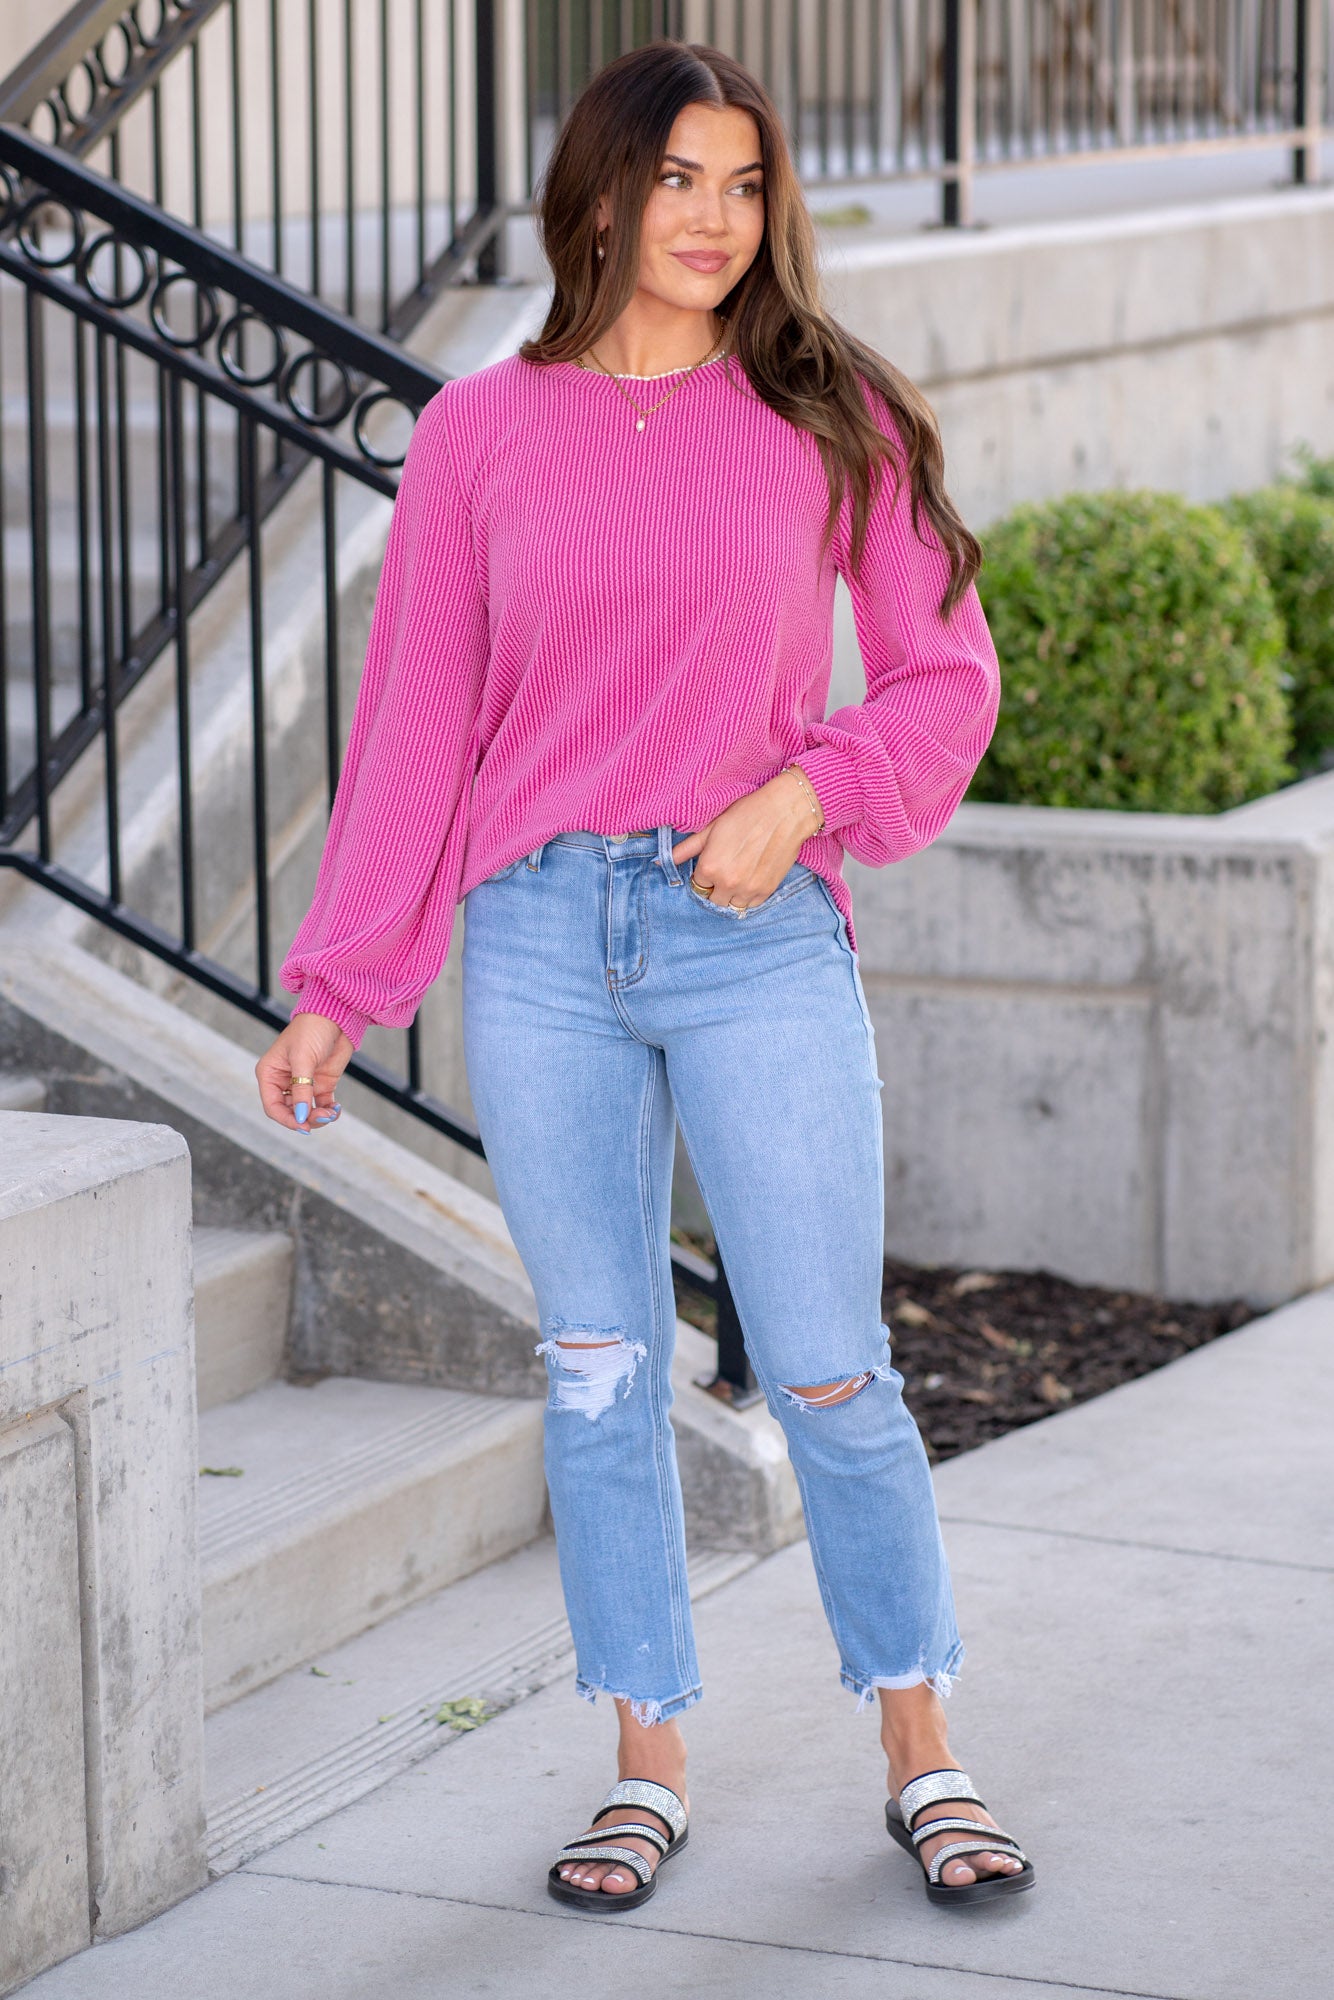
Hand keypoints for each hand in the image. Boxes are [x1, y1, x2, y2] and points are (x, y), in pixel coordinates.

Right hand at [255, 1013, 354, 1133]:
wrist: (336, 1016)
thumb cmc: (311, 1030)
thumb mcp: (303, 1059)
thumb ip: (301, 1089)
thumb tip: (301, 1116)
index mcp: (270, 1074)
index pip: (272, 1106)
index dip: (287, 1119)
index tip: (303, 1125)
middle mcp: (284, 1082)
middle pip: (290, 1112)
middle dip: (306, 1118)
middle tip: (323, 1117)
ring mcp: (304, 1084)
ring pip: (306, 1112)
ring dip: (319, 1117)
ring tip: (332, 1113)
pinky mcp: (321, 1084)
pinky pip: (322, 1105)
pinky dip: (329, 1111)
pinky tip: (336, 1108)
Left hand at [671, 767, 823, 911]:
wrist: (784, 812)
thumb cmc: (746, 814)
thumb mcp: (712, 828)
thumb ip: (687, 848)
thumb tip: (662, 861)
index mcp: (709, 868)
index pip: (697, 884)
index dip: (704, 873)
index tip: (713, 863)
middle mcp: (727, 883)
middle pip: (713, 899)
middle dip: (715, 887)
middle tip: (726, 869)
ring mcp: (748, 890)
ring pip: (731, 905)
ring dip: (731, 894)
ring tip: (738, 874)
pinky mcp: (766, 891)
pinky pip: (750, 905)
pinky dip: (748, 896)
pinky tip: (750, 878)